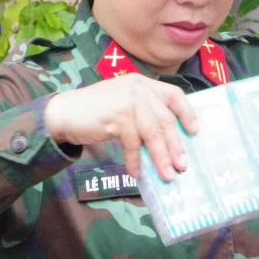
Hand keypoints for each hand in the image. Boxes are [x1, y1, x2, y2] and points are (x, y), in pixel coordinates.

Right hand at [43, 73, 198, 180]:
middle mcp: (137, 89)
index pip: (173, 94)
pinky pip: (132, 144)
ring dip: (160, 157)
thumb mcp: (122, 103)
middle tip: (182, 166)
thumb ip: (143, 112)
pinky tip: (136, 173)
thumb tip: (167, 142)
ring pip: (152, 133)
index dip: (187, 113)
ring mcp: (126, 101)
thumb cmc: (94, 111)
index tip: (195, 131)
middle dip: (175, 146)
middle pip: (165, 119)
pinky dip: (135, 160)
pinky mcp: (116, 117)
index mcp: (142, 83)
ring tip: (167, 175)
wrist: (63, 113)